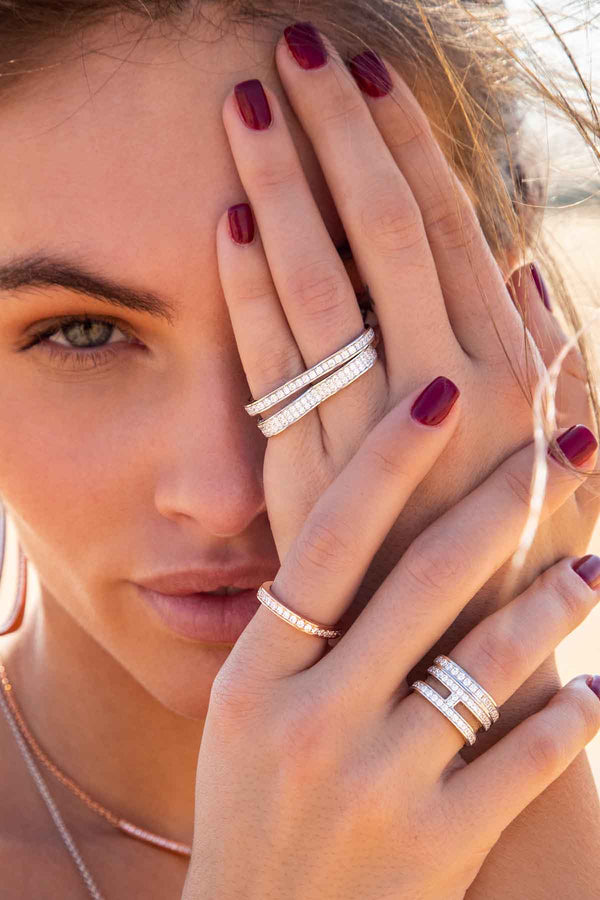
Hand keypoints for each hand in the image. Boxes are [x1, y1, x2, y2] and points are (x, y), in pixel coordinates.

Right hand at [182, 382, 599, 899]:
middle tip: (565, 448)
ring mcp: (376, 785)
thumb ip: (297, 630)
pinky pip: (524, 762)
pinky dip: (570, 720)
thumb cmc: (254, 806)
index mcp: (259, 675)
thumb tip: (355, 529)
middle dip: (505, 502)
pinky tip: (597, 691)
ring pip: (487, 665)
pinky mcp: (435, 848)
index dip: (389, 459)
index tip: (442, 392)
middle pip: (425, 581)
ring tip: (590, 564)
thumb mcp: (246, 711)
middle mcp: (312, 719)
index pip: (329, 539)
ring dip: (552, 603)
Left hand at [215, 23, 596, 568]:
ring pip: (317, 281)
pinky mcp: (302, 471)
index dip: (405, 148)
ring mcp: (366, 431)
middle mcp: (444, 393)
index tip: (365, 81)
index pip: (449, 231)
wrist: (446, 666)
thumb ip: (558, 364)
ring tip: (244, 107)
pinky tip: (224, 221)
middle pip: (382, 232)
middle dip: (335, 134)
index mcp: (512, 377)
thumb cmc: (512, 559)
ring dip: (277, 185)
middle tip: (295, 52)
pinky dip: (245, 286)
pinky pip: (269, 360)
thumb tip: (526, 271)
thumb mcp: (565, 463)